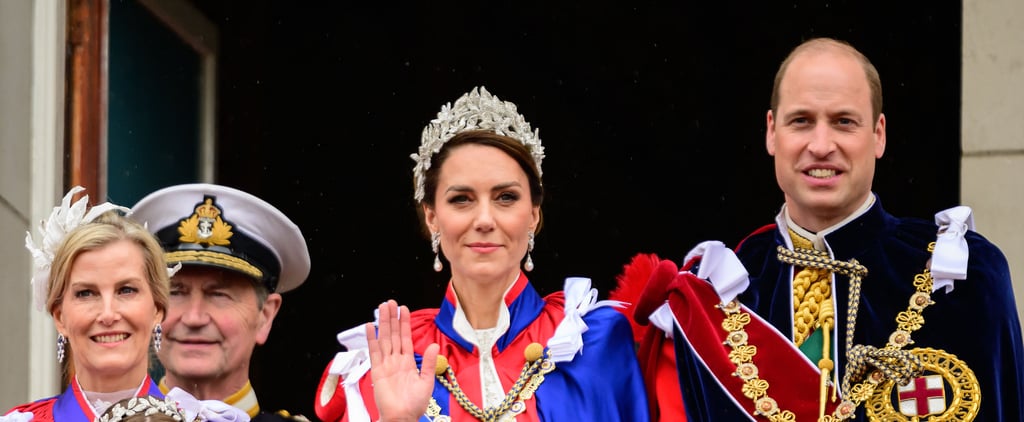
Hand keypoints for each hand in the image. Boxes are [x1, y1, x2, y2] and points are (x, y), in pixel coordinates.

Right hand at [366, 300, 439, 421]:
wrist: (402, 417)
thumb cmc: (414, 404)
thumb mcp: (427, 381)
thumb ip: (428, 362)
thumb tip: (433, 345)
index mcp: (408, 362)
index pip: (405, 338)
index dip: (404, 323)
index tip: (403, 309)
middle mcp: (396, 361)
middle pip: (393, 334)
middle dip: (392, 318)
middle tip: (390, 302)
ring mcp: (386, 364)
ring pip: (384, 339)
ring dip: (383, 323)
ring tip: (382, 308)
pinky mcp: (377, 371)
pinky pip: (374, 352)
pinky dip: (371, 339)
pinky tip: (369, 327)